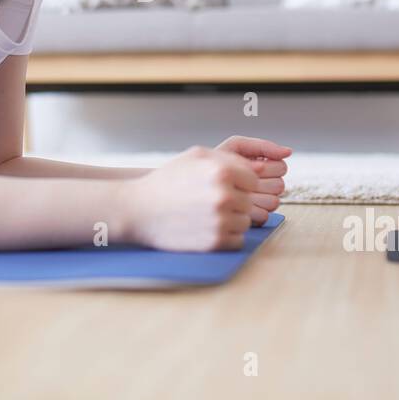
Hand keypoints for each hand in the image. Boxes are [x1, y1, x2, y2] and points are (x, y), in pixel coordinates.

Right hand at [116, 145, 284, 251]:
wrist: (139, 209)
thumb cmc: (167, 180)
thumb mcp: (195, 156)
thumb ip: (229, 158)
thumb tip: (259, 170)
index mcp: (221, 171)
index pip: (253, 179)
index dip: (239, 183)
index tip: (222, 186)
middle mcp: (224, 196)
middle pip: (250, 201)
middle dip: (235, 201)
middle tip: (210, 201)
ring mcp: (220, 221)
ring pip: (246, 222)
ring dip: (232, 219)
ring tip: (206, 214)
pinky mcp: (214, 242)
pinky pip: (237, 240)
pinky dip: (226, 236)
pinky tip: (206, 227)